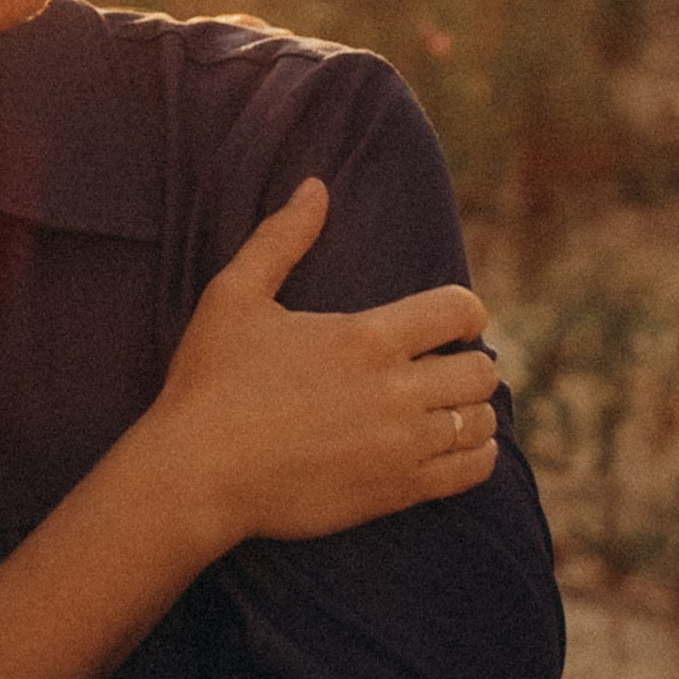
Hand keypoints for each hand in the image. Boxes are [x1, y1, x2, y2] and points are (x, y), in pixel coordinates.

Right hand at [150, 180, 502, 548]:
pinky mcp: (396, 491)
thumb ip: (280, 240)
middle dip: (468, 363)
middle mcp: (394, 391)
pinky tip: (453, 447)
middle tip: (441, 369)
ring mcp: (400, 446)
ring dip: (471, 410)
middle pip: (481, 370)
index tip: (447, 324)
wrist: (196, 476)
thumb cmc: (209, 383)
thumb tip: (315, 187)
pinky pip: (470, 472)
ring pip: (480, 421)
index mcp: (365, 338)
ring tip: (445, 409)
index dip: (464, 312)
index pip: (459, 311)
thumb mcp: (234, 298)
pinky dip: (475, 456)